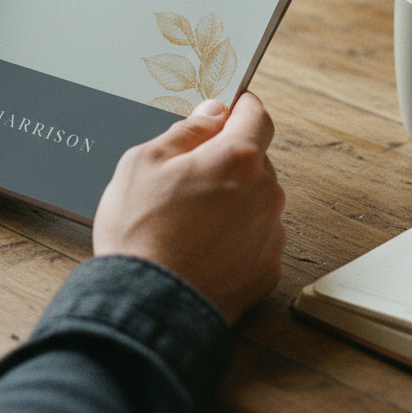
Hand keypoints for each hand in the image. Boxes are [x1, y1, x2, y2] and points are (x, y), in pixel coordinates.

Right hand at [93, 92, 285, 324]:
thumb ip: (185, 131)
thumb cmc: (140, 232)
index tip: (230, 107)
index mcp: (238, 158)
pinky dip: (235, 238)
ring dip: (233, 201)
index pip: (257, 116)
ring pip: (256, 200)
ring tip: (189, 221)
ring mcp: (270, 234)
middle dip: (227, 161)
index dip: (242, 107)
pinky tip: (201, 248)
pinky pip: (255, 239)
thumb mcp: (144, 162)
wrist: (148, 305)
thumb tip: (211, 114)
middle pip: (255, 161)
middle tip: (187, 177)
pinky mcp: (267, 270)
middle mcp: (265, 193)